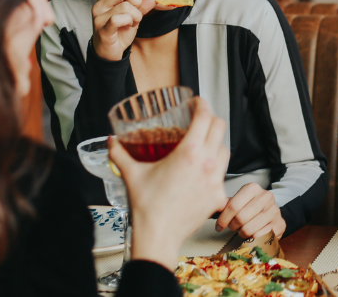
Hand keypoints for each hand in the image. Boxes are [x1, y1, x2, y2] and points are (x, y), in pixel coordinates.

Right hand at [91, 0, 163, 60]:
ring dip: (136, 16)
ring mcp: (99, 16)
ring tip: (132, 23)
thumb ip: (143, 5)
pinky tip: (127, 27)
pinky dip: (129, 22)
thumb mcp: (135, 16)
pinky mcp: (102, 28)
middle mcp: (101, 4)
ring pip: (125, 6)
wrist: (109, 53)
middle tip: (138, 13)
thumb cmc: (119, 33)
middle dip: (138, 1)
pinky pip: (118, 19)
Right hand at [108, 97, 229, 268]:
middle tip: (200, 119)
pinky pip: (223, 175)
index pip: (204, 117)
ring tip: (203, 144)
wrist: (158, 236)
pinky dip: (215, 169)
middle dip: (210, 119)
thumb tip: (112, 141)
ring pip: (225, 150)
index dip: (202, 105)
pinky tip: (204, 172)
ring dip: (216, 143)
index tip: (197, 102)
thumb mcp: (131, 174)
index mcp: (189, 153)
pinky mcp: (218, 196)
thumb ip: (119, 154)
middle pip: (219, 129)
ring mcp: (215, 180)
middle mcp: (207, 164)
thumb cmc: (147, 207)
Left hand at [216, 183, 286, 238]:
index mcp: (253, 188)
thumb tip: (212, 206)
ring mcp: (274, 210)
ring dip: (242, 233)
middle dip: (232, 226)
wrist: (271, 214)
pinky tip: (252, 234)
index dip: (223, 218)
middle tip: (232, 228)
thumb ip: (226, 204)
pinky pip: (259, 236)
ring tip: (242, 231)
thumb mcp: (239, 201)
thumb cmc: (251, 208)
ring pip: (249, 229)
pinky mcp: (279, 224)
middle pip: (240, 218)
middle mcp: (266, 196)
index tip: (219, 226)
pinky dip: (252, 238)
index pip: (233, 205)